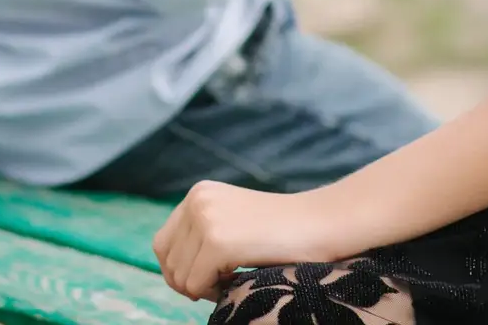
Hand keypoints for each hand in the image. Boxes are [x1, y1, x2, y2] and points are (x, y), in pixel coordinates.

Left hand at [153, 181, 351, 301]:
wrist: (324, 223)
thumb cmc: (286, 232)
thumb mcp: (234, 221)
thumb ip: (203, 235)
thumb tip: (170, 273)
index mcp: (199, 194)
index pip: (163, 243)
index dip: (181, 269)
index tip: (209, 277)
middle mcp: (197, 201)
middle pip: (166, 261)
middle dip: (190, 281)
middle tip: (224, 282)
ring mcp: (207, 220)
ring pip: (179, 277)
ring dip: (203, 288)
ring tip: (235, 278)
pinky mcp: (218, 242)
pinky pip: (196, 285)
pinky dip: (214, 292)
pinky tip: (240, 279)